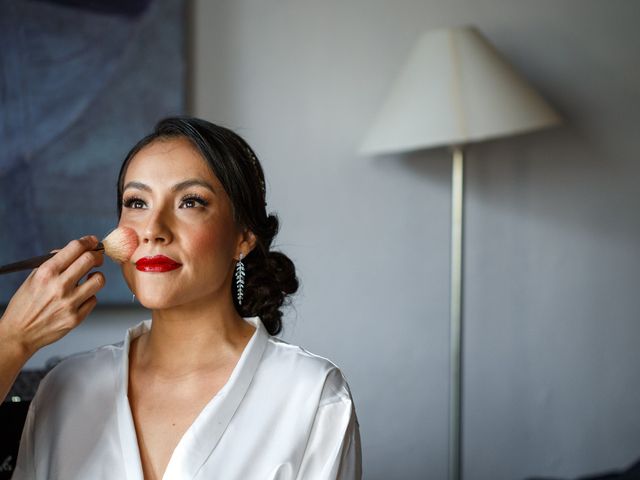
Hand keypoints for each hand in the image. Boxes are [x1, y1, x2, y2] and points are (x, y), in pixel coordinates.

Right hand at [0, 235, 105, 359]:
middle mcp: (59, 286)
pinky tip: (80, 298)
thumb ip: (53, 263)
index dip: (88, 241)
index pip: (75, 248)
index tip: (93, 241)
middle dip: (97, 256)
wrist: (19, 333)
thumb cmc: (25, 305)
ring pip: (98, 279)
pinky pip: (93, 299)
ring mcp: (69, 302)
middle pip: (90, 259)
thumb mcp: (33, 278)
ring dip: (97, 276)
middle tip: (96, 258)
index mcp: (46, 273)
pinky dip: (89, 296)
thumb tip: (73, 250)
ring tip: (90, 278)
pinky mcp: (76, 317)